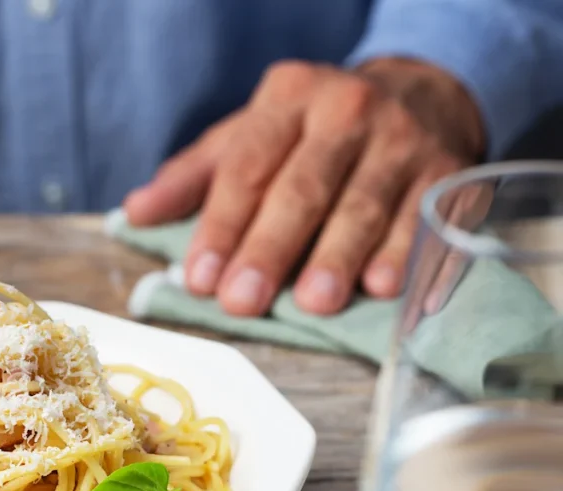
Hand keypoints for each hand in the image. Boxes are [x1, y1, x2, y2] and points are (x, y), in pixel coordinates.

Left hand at [124, 58, 485, 315]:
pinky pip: (423, 217)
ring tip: (314, 304)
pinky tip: (385, 291)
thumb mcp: (249, 136)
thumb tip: (134, 213)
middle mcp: (346, 110)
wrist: (418, 95)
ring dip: (338, 256)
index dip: (221, 224)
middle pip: (302, 188)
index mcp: (287, 98)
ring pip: (364, 204)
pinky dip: (406, 256)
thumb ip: (193, 177)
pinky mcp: (446, 170)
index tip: (198, 278)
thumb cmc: (312, 132)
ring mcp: (401, 139)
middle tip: (243, 302)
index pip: (247, 165)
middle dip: (270, 248)